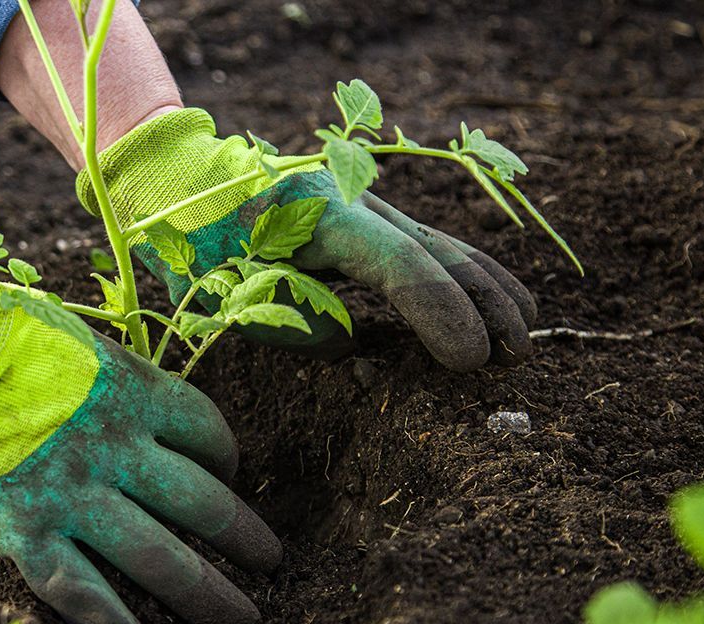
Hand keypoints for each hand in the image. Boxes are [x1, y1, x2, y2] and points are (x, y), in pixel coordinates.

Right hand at [0, 290, 280, 623]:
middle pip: (201, 504)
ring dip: (208, 594)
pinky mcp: (24, 532)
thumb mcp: (72, 339)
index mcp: (131, 390)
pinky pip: (83, 592)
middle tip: (270, 561)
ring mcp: (72, 495)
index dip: (227, 459)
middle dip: (245, 538)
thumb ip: (114, 378)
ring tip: (242, 618)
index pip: (206, 433)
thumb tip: (143, 408)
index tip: (228, 476)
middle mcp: (115, 447)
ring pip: (159, 558)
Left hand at [78, 108, 537, 370]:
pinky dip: (462, 272)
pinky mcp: (361, 214)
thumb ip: (290, 322)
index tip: (469, 362)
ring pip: (440, 242)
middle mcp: (352, 200)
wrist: (179, 181)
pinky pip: (424, 244)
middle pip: (437, 250)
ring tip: (524, 332)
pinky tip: (493, 296)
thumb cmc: (192, 241)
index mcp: (318, 216)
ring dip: (486, 287)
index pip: (400, 266)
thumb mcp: (224, 291)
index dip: (442, 314)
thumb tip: (350, 341)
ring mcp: (361, 202)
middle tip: (513, 356)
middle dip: (482, 304)